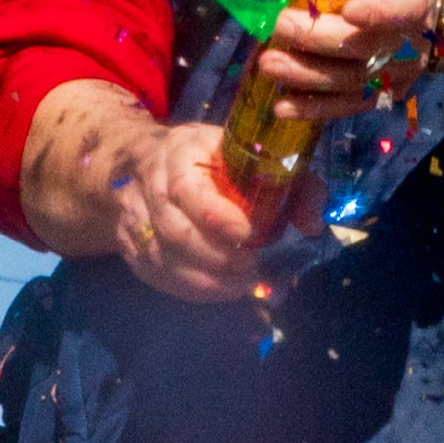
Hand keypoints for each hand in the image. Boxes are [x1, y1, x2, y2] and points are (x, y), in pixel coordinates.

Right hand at [112, 121, 271, 300]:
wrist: (140, 159)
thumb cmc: (206, 156)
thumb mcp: (247, 153)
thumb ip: (289, 182)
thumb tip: (313, 223)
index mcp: (177, 155)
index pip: (189, 191)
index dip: (221, 218)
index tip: (251, 235)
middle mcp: (148, 187)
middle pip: (176, 233)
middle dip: (217, 257)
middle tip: (250, 265)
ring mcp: (134, 220)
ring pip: (164, 261)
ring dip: (207, 281)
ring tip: (241, 283)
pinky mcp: (130, 247)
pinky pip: (157, 277)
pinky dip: (191, 290)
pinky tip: (219, 289)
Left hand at [235, 0, 433, 122]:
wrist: (423, 8)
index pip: (403, 7)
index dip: (379, 12)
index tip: (349, 9)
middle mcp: (410, 41)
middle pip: (365, 47)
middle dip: (318, 38)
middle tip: (277, 26)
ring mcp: (396, 74)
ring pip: (352, 81)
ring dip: (307, 75)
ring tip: (267, 63)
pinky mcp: (380, 96)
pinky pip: (347, 107)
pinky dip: (313, 108)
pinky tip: (280, 107)